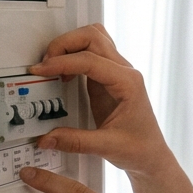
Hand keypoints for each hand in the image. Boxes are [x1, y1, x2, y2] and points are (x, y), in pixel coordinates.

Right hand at [29, 23, 172, 176]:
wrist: (151, 155)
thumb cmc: (139, 148)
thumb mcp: (107, 147)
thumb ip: (75, 141)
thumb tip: (46, 138)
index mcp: (128, 83)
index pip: (91, 59)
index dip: (63, 61)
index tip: (41, 70)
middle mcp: (125, 72)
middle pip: (92, 37)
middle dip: (64, 44)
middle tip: (45, 65)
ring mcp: (117, 73)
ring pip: (93, 39)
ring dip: (69, 45)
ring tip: (52, 66)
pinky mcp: (107, 79)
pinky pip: (90, 54)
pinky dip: (72, 56)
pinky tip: (62, 75)